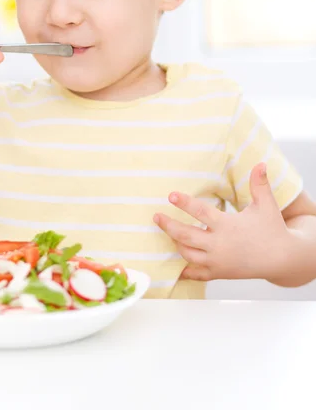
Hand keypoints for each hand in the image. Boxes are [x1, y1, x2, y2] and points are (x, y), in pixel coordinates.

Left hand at [153, 163, 293, 281]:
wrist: (282, 259)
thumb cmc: (272, 229)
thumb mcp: (266, 205)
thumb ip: (260, 184)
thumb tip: (261, 163)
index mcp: (227, 226)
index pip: (200, 212)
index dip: (184, 203)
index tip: (170, 195)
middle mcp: (219, 245)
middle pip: (185, 235)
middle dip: (168, 225)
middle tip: (156, 217)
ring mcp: (217, 261)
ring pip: (187, 253)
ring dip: (174, 243)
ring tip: (167, 232)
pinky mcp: (219, 273)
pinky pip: (196, 274)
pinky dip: (184, 270)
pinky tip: (175, 265)